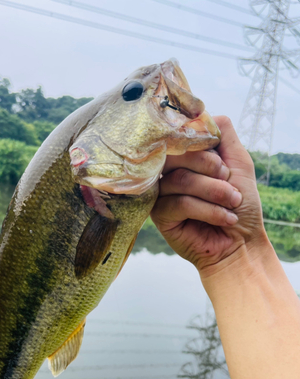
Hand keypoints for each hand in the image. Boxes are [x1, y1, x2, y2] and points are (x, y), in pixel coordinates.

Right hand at [151, 116, 268, 277]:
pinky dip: (208, 210)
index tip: (222, 163)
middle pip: (175, 155)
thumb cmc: (240, 205)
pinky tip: (224, 218)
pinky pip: (179, 202)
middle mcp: (169, 174)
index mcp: (185, 160)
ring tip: (232, 203)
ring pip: (180, 179)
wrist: (241, 243)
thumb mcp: (239, 163)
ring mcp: (162, 194)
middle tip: (229, 182)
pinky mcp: (160, 216)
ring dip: (214, 191)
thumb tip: (203, 112)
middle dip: (209, 167)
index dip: (200, 145)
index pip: (179, 138)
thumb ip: (223, 135)